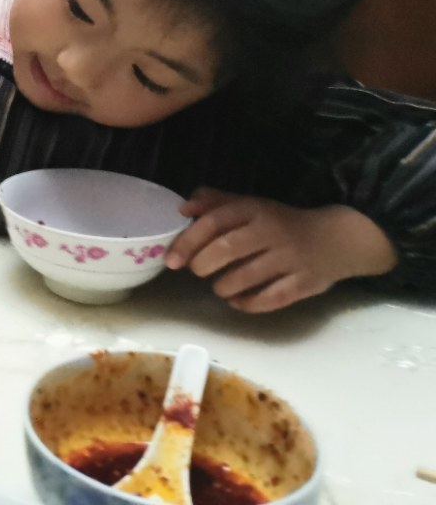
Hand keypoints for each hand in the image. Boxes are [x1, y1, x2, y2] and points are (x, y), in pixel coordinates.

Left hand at [166, 188, 397, 312]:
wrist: (336, 240)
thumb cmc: (280, 223)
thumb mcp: (250, 205)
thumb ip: (216, 204)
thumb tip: (183, 208)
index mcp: (254, 209)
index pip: (215, 221)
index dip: (189, 241)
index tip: (172, 260)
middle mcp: (272, 231)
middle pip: (228, 248)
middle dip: (203, 264)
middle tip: (196, 272)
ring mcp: (290, 258)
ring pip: (247, 277)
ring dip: (223, 286)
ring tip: (218, 287)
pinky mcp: (304, 283)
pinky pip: (271, 298)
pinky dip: (248, 303)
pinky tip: (237, 301)